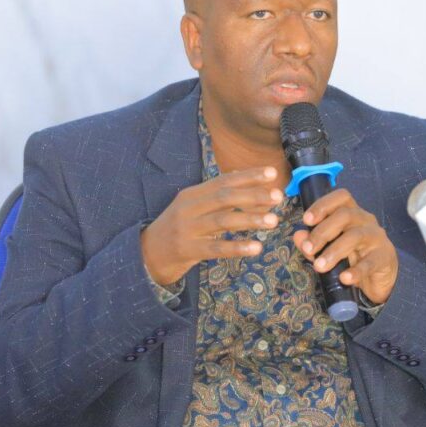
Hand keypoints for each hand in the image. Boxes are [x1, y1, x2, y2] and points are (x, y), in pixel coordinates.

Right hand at [140, 166, 284, 285]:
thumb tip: (245, 181)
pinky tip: (256, 248)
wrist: (147, 254)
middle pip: (225, 197)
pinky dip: (237, 247)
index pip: (224, 180)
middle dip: (253, 195)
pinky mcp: (187, 250)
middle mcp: (189, 208)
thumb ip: (217, 197)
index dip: (248, 176)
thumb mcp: (193, 208)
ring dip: (250, 219)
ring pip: (222, 221)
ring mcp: (187, 229)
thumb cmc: (178, 229)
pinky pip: (216, 248)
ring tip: (273, 221)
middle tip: (278, 196)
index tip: (271, 172)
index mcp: (192, 194)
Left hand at [293, 189, 398, 304]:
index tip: (306, 220)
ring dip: (334, 251)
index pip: (341, 197)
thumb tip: (298, 236)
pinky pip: (370, 262)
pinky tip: (344, 278)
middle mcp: (366, 220)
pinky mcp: (385, 257)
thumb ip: (313, 242)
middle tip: (308, 249)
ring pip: (355, 236)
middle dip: (322, 232)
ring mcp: (377, 237)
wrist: (379, 279)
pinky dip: (356, 271)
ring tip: (319, 267)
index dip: (323, 205)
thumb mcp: (329, 249)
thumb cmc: (352, 257)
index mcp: (352, 213)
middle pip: (345, 215)